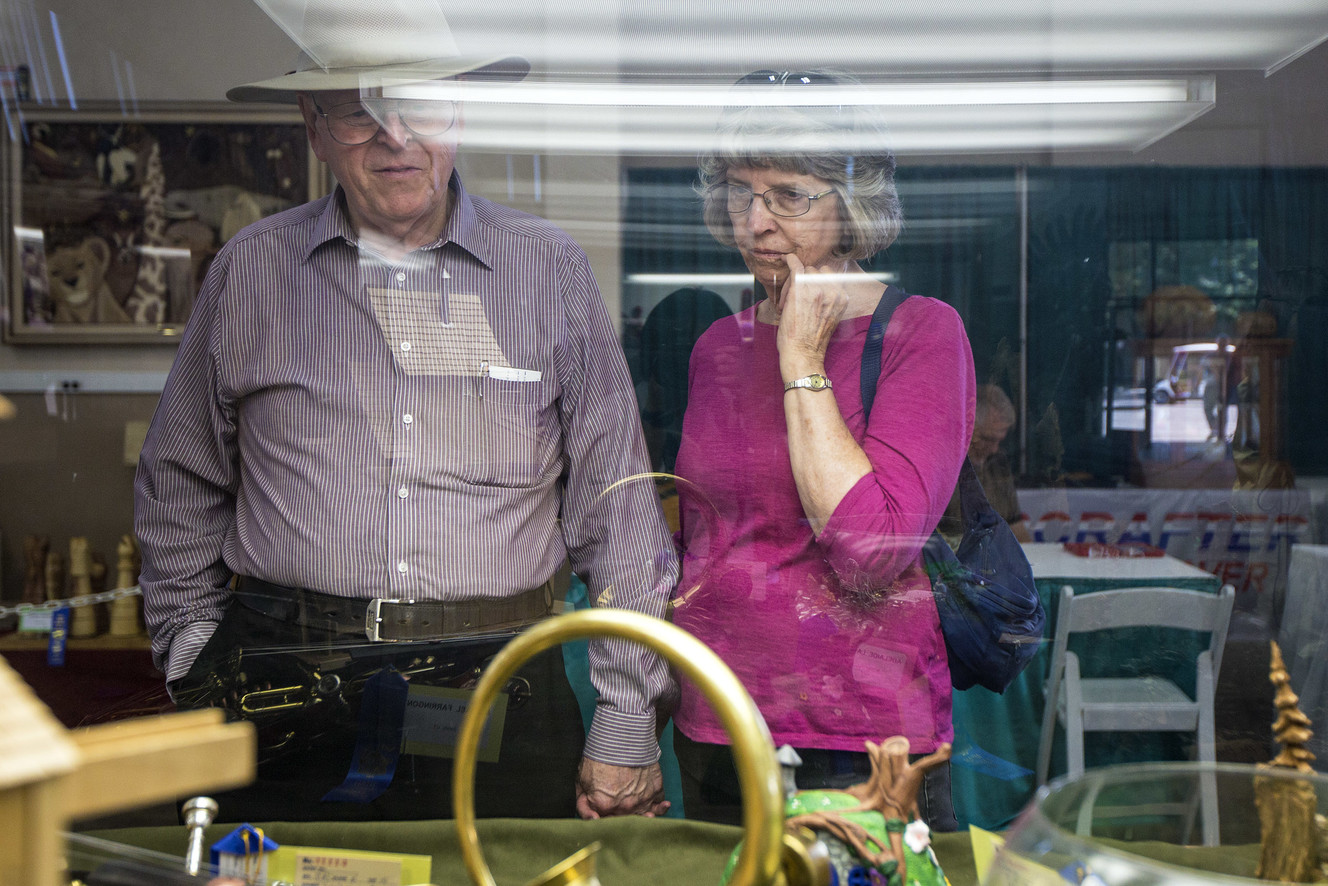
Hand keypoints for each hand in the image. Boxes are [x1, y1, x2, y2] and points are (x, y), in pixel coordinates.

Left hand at [575, 758, 669, 817]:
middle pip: (623, 822)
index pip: (602, 822)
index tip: (598, 814)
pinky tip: (662, 806)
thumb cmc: (600, 754)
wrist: (622, 733)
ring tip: (647, 816)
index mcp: (604, 806)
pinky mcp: (656, 789)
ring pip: (643, 816)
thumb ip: (584, 802)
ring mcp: (642, 799)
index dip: (597, 818)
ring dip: (644, 817)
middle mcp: (625, 807)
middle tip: (618, 814)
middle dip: (619, 819)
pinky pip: (659, 804)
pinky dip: (660, 805)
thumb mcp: (581, 779)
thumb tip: (591, 816)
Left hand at [776, 254, 848, 377]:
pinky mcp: (800, 289)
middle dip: (807, 281)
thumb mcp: (831, 318)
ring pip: (806, 270)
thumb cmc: (813, 341)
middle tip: (797, 300)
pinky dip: (790, 260)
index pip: (831, 276)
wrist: (803, 353)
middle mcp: (832, 290)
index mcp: (842, 297)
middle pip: (818, 271)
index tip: (810, 289)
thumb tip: (822, 288)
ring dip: (796, 281)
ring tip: (789, 302)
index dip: (818, 281)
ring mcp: (816, 288)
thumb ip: (830, 301)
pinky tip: (785, 259)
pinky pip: (796, 266)